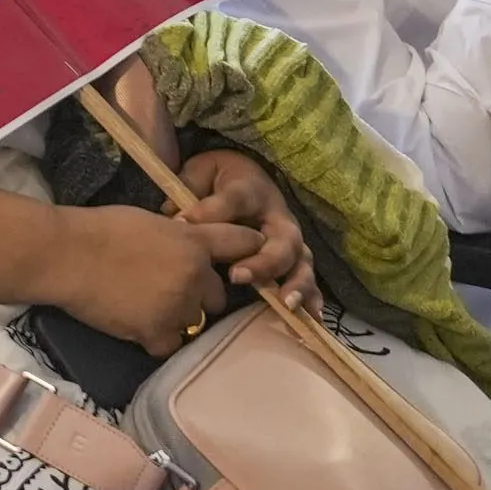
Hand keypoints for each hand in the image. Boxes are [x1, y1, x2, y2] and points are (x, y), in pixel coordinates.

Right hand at [50, 201, 264, 356]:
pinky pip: (169, 345)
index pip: (242, 243)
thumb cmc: (99, 229)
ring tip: (146, 309)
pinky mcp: (155, 331)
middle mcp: (195, 276)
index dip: (250, 249)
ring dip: (176, 318)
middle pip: (218, 296)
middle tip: (167, 290)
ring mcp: (177, 306)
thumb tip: (185, 244)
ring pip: (193, 321)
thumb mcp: (149, 221)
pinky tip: (135, 326)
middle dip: (199, 295)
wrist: (66, 255)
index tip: (248, 257)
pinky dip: (155, 339)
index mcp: (194, 242)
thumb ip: (177, 236)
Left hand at [175, 147, 314, 311]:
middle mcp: (278, 217)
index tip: (186, 224)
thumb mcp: (201, 173)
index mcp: (251, 191)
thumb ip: (190, 191)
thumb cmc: (217, 178)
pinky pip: (307, 278)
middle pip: (282, 239)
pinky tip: (311, 316)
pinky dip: (311, 297)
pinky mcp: (294, 259)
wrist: (241, 177)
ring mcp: (289, 240)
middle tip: (237, 276)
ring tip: (286, 303)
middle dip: (264, 261)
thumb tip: (178, 220)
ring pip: (301, 261)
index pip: (236, 198)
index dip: (214, 212)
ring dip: (295, 283)